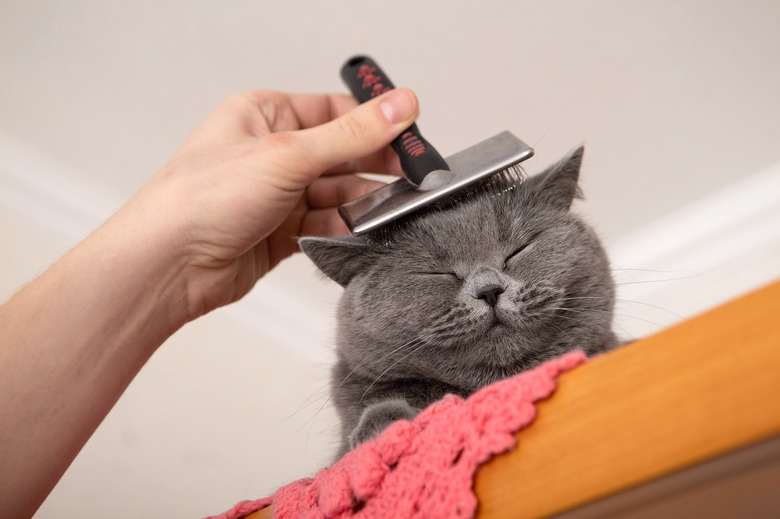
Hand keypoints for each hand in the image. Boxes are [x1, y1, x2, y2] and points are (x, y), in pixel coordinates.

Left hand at [124, 89, 417, 319]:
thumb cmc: (202, 199)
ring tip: (387, 208)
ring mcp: (275, 196)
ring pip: (335, 195)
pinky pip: (324, 226)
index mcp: (264, 116)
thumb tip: (398, 105)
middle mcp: (270, 154)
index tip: (409, 135)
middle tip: (410, 177)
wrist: (168, 266)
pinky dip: (342, 229)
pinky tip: (358, 231)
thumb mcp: (287, 155)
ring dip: (360, 203)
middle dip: (372, 167)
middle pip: (339, 155)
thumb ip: (351, 134)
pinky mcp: (279, 234)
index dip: (374, 122)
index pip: (334, 112)